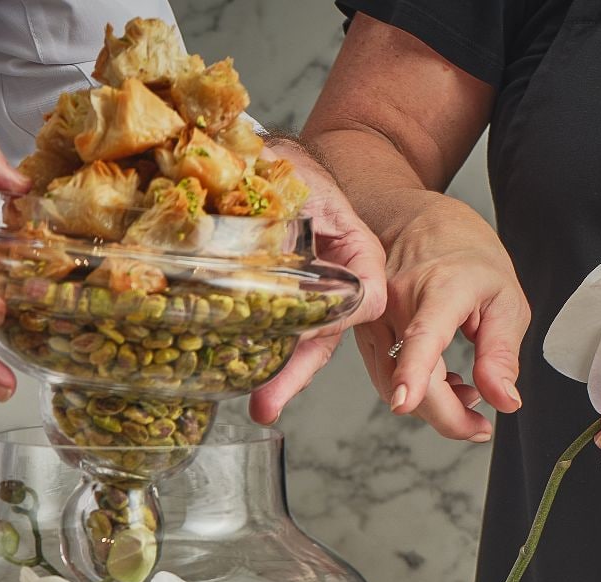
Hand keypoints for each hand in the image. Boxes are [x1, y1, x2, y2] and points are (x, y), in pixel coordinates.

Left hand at [249, 139, 388, 424]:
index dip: (339, 318)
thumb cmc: (291, 166)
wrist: (263, 157)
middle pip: (327, 334)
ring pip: (298, 341)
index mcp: (356, 253)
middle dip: (298, 373)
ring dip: (277, 375)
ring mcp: (305, 293)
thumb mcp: (304, 187)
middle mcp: (335, 280)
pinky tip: (235, 374)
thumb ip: (303, 219)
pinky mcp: (274, 299)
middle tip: (269, 405)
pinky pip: (268, 330)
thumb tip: (286, 254)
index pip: (365, 296)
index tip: (309, 333)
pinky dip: (253, 353)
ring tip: (259, 406)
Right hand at [353, 194, 525, 441]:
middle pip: (410, 378)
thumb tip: (504, 402)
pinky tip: (442, 381)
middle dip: (447, 417)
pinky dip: (414, 389)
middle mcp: (396, 303)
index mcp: (438, 289)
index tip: (405, 401)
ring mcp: (373, 318)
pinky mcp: (363, 332)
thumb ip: (501, 353)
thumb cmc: (466, 255)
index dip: (413, 371)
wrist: (417, 223)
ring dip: (432, 404)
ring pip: (393, 384)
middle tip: (480, 428)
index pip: (423, 336)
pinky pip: (384, 374)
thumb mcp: (505, 298)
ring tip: (467, 393)